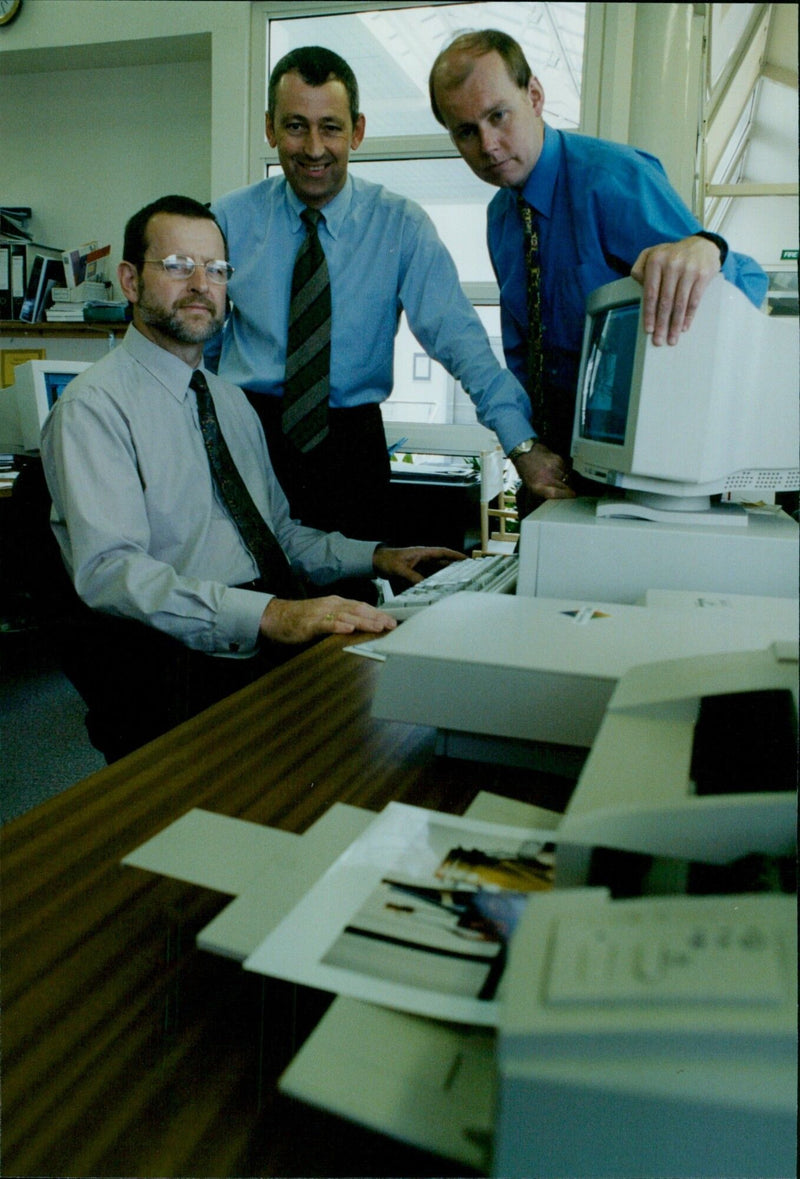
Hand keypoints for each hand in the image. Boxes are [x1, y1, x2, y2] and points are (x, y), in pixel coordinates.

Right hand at [260, 595, 396, 643]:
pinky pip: (326, 624)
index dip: (378, 613)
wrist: (276, 616)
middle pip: (358, 610)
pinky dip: (338, 626)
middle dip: (376, 617)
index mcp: (337, 603)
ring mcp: (321, 613)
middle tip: (391, 624)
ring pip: (346, 616)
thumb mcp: (326, 616)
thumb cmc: (301, 618)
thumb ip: (342, 619)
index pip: (362, 607)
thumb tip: (362, 627)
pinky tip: (348, 629)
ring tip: (377, 626)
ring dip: (363, 621)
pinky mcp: (310, 623)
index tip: (392, 620)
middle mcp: (331, 605)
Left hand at [372, 545, 465, 584]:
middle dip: (455, 567)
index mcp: (422, 553)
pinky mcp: (416, 572)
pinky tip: (440, 588)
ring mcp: (420, 565)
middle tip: (467, 573)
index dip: (455, 555)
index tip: (466, 559)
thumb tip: (423, 585)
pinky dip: (435, 581)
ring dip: (446, 575)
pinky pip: (429, 577)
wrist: (375, 562)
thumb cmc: (386, 560)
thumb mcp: (399, 569)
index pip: (442, 552)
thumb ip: (412, 577)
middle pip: (443, 562)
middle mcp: (423, 558)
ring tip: (457, 582)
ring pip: (437, 570)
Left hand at [514, 442, 574, 499]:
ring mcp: (554, 468)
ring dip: (564, 478)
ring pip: (566, 477)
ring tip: (555, 475)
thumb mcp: (532, 486)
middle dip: (567, 487)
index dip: (566, 495)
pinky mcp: (558, 459)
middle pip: (565, 486)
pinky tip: (555, 467)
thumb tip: (562, 494)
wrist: (525, 453)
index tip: (572, 495)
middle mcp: (547, 477)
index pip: (557, 493)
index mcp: (539, 487)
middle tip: (564, 485)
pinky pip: (565, 468)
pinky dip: (562, 469)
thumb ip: (546, 492)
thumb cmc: (528, 473)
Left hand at [631, 235, 721, 345]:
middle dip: (661, 324)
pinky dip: (688, 316)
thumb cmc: (673, 255)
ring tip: (672, 339)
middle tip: (659, 340)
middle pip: (665, 301)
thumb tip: (639, 285)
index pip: (651, 293)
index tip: (649, 329)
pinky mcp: (703, 275)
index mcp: (656, 260)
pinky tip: (684, 327)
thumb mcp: (652, 254)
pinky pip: (694, 300)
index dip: (649, 313)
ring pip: (680, 303)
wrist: (702, 245)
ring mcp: (689, 269)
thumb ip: (640, 268)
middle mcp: (672, 264)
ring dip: (675, 324)